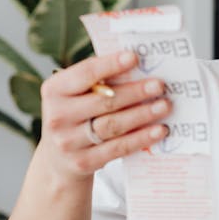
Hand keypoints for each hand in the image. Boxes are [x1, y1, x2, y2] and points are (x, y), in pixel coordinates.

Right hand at [38, 50, 169, 180]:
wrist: (58, 160)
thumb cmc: (75, 116)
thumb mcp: (75, 96)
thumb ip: (98, 82)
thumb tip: (138, 66)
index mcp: (54, 90)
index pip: (85, 74)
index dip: (110, 65)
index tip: (134, 57)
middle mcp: (57, 116)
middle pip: (103, 101)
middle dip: (135, 92)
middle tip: (159, 85)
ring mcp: (68, 142)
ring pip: (113, 125)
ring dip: (142, 114)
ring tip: (164, 106)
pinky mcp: (83, 162)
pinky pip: (118, 148)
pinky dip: (141, 138)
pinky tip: (159, 130)